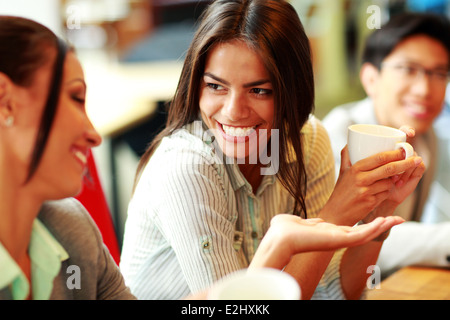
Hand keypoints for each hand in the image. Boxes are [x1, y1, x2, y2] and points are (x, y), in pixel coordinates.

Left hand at [249, 214, 403, 269]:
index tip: (381, 216)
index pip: (354, 229)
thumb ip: (307, 222)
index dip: (368, 223)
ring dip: (382, 226)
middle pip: (365, 232)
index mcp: (330, 233)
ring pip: (366, 234)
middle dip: (381, 225)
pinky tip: (384, 220)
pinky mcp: (338, 240)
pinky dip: (373, 228)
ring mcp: (339, 240)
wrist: (281, 237)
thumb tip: (305, 220)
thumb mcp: (301, 222)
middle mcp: (337, 238)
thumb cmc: (284, 230)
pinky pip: (360, 234)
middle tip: (398, 218)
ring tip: (397, 219)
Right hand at [320, 145, 421, 225]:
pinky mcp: (371, 203)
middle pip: (389, 168)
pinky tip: (380, 192)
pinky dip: (386, 191)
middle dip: (405, 163)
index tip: (404, 149)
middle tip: (416, 159)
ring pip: (389, 182)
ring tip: (390, 180)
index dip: (395, 153)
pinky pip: (386, 193)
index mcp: (355, 169)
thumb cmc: (341, 191)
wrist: (336, 213)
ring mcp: (366, 191)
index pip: (379, 158)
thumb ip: (347, 156)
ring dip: (393, 180)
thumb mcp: (342, 172)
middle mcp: (360, 179)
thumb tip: (350, 142)